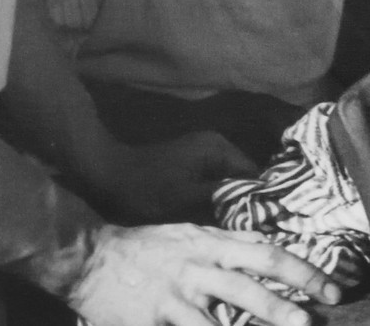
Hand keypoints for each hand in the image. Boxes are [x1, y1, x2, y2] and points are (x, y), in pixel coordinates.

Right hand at [67, 223, 341, 325]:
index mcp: (212, 245)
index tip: (333, 288)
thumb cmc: (149, 246)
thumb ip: (231, 243)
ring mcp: (173, 300)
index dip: (303, 272)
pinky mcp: (150, 324)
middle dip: (282, 308)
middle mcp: (197, 270)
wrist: (90, 259)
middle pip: (248, 290)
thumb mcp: (194, 233)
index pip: (268, 255)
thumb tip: (271, 248)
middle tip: (312, 322)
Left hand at [94, 132, 259, 223]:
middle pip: (243, 175)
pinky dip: (216, 194)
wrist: (106, 175)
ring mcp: (202, 150)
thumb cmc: (146, 189)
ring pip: (229, 178)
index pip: (253, 173)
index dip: (259, 197)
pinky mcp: (191, 160)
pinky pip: (215, 177)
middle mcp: (216, 144)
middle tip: (246, 226)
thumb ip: (223, 197)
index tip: (262, 221)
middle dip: (245, 198)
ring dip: (230, 198)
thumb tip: (257, 203)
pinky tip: (213, 211)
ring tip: (231, 222)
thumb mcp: (187, 198)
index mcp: (218, 148)